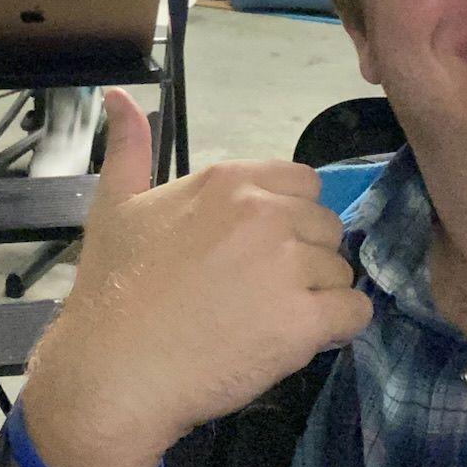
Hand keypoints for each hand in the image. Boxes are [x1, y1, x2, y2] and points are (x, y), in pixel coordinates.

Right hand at [17, 90, 371, 466]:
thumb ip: (129, 147)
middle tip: (256, 294)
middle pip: (326, 226)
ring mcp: (287, 266)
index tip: (254, 252)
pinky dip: (337, 329)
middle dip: (304, 259)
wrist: (113, 371)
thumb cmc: (111, 290)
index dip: (287, 219)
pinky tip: (297, 341)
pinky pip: (355, 312)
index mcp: (229, 181)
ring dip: (316, 297)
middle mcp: (265, 213)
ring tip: (266, 323)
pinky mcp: (303, 321)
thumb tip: (117, 95)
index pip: (303, 183)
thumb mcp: (114, 205)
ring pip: (340, 272)